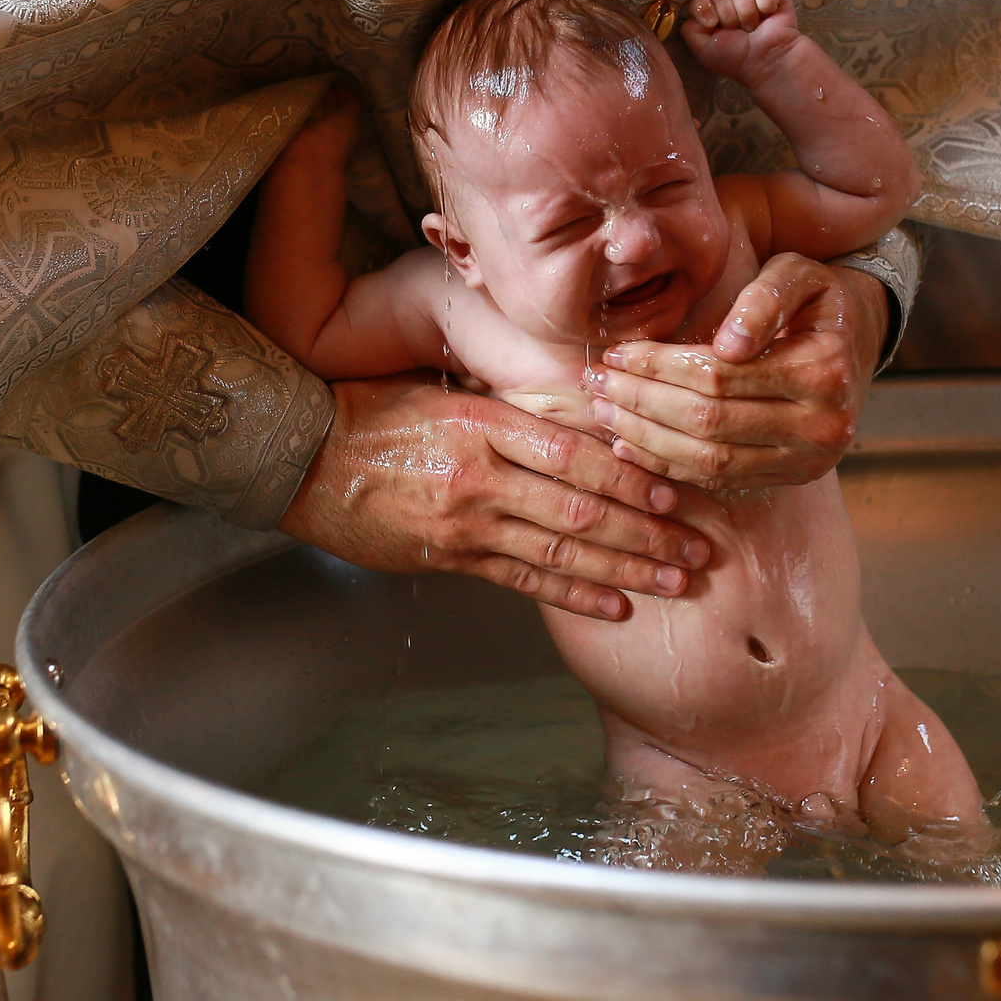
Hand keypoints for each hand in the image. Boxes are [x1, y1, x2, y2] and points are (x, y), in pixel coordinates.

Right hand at [277, 375, 711, 620]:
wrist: (301, 457)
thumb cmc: (373, 415)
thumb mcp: (446, 394)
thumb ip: (511, 414)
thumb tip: (586, 425)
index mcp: (485, 424)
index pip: (576, 455)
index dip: (633, 478)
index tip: (679, 493)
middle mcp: (481, 475)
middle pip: (582, 510)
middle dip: (649, 534)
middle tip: (700, 551)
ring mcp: (465, 522)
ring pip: (561, 553)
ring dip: (625, 570)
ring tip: (675, 582)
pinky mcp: (448, 557)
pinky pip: (522, 581)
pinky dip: (573, 596)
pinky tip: (614, 605)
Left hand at [587, 254, 887, 488]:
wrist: (859, 340)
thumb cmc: (817, 300)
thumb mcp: (798, 274)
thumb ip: (763, 298)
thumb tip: (727, 344)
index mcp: (823, 372)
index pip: (719, 376)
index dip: (659, 367)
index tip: (617, 354)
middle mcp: (822, 427)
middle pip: (709, 423)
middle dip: (643, 403)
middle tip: (596, 385)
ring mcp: (810, 460)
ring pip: (710, 461)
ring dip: (648, 439)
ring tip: (604, 413)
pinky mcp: (794, 477)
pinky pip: (721, 480)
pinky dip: (671, 465)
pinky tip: (632, 444)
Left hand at [681, 0, 802, 83]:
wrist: (767, 63)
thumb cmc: (737, 60)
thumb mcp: (703, 50)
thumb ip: (689, 30)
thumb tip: (695, 11)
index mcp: (713, 15)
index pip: (700, 0)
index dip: (704, 9)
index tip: (712, 24)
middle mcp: (731, 4)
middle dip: (728, 15)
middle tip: (740, 32)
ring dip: (747, 11)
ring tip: (754, 27)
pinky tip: (768, 13)